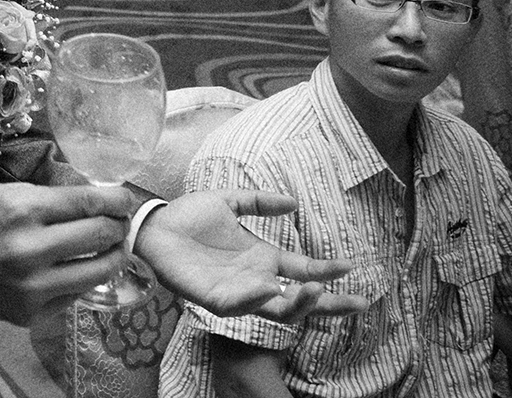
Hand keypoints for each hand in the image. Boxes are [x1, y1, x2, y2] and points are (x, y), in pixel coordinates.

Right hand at [0, 183, 131, 324]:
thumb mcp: (4, 193)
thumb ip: (49, 198)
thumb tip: (97, 201)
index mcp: (20, 210)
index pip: (86, 203)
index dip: (115, 200)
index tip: (126, 198)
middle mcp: (28, 250)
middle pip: (99, 236)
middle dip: (117, 226)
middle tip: (119, 222)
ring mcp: (30, 287)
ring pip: (97, 272)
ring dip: (112, 256)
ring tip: (112, 247)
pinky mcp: (29, 313)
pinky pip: (74, 295)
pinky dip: (82, 279)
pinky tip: (79, 268)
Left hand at [136, 191, 366, 321]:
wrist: (153, 226)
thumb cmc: (188, 217)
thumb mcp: (228, 201)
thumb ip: (259, 201)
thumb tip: (293, 202)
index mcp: (262, 259)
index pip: (304, 270)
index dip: (327, 270)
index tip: (351, 265)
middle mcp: (256, 279)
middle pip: (301, 300)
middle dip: (330, 304)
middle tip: (359, 302)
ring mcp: (238, 292)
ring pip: (278, 309)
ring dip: (299, 303)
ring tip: (316, 289)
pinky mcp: (215, 299)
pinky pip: (240, 306)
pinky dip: (255, 299)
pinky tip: (268, 287)